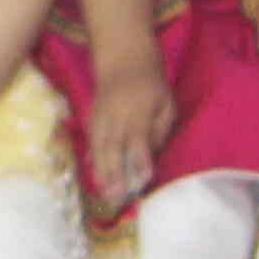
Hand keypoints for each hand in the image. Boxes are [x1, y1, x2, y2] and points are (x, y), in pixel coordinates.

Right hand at [82, 57, 174, 211]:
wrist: (122, 59)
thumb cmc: (151, 84)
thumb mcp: (166, 102)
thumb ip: (160, 129)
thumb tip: (152, 155)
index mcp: (138, 111)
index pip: (138, 139)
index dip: (140, 159)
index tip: (144, 180)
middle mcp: (115, 116)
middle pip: (113, 148)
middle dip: (115, 175)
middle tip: (117, 199)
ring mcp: (100, 117)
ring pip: (99, 148)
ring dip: (101, 173)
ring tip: (105, 195)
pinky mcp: (92, 119)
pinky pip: (91, 143)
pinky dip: (93, 161)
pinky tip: (94, 176)